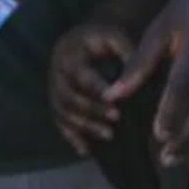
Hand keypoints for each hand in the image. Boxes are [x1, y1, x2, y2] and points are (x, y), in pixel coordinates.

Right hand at [49, 21, 134, 155]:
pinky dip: (71, 137)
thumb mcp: (115, 37)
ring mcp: (52, 89)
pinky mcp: (56, 101)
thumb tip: (136, 78)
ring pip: (62, 113)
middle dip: (91, 111)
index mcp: (68, 54)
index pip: (80, 75)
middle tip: (116, 119)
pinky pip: (59, 122)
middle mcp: (55, 72)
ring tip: (109, 135)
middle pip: (67, 97)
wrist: (83, 38)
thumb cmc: (103, 38)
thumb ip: (126, 54)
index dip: (96, 90)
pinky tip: (85, 150)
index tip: (116, 102)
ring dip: (84, 127)